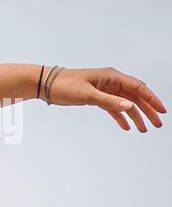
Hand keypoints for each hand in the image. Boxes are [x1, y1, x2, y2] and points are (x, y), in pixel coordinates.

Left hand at [42, 67, 166, 132]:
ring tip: (143, 129)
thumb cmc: (65, 85)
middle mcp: (111, 82)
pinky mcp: (97, 97)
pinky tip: (127, 127)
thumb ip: (109, 101)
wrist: (46, 85)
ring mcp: (105, 90)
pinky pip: (113, 108)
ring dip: (135, 116)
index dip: (152, 99)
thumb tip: (130, 107)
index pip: (138, 88)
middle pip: (135, 97)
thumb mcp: (87, 94)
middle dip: (147, 110)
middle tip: (157, 124)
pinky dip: (120, 117)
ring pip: (125, 104)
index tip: (161, 111)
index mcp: (112, 77)